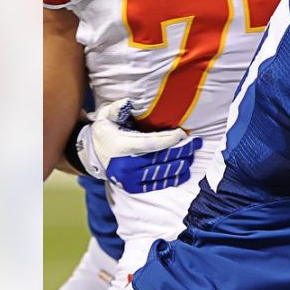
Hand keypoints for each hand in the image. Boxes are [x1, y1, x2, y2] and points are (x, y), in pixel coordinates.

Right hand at [76, 101, 202, 192]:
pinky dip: (172, 179)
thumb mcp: (105, 118)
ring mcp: (130, 179)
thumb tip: (129, 102)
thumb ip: (117, 109)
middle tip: (197, 143)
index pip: (152, 144)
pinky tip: (184, 172)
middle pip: (161, 158)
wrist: (91, 156)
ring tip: (193, 156)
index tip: (183, 134)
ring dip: (180, 165)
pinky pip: (156, 184)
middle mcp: (127, 165)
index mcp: (123, 147)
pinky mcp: (133, 187)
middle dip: (182, 151)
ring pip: (162, 173)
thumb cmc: (105, 134)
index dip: (170, 140)